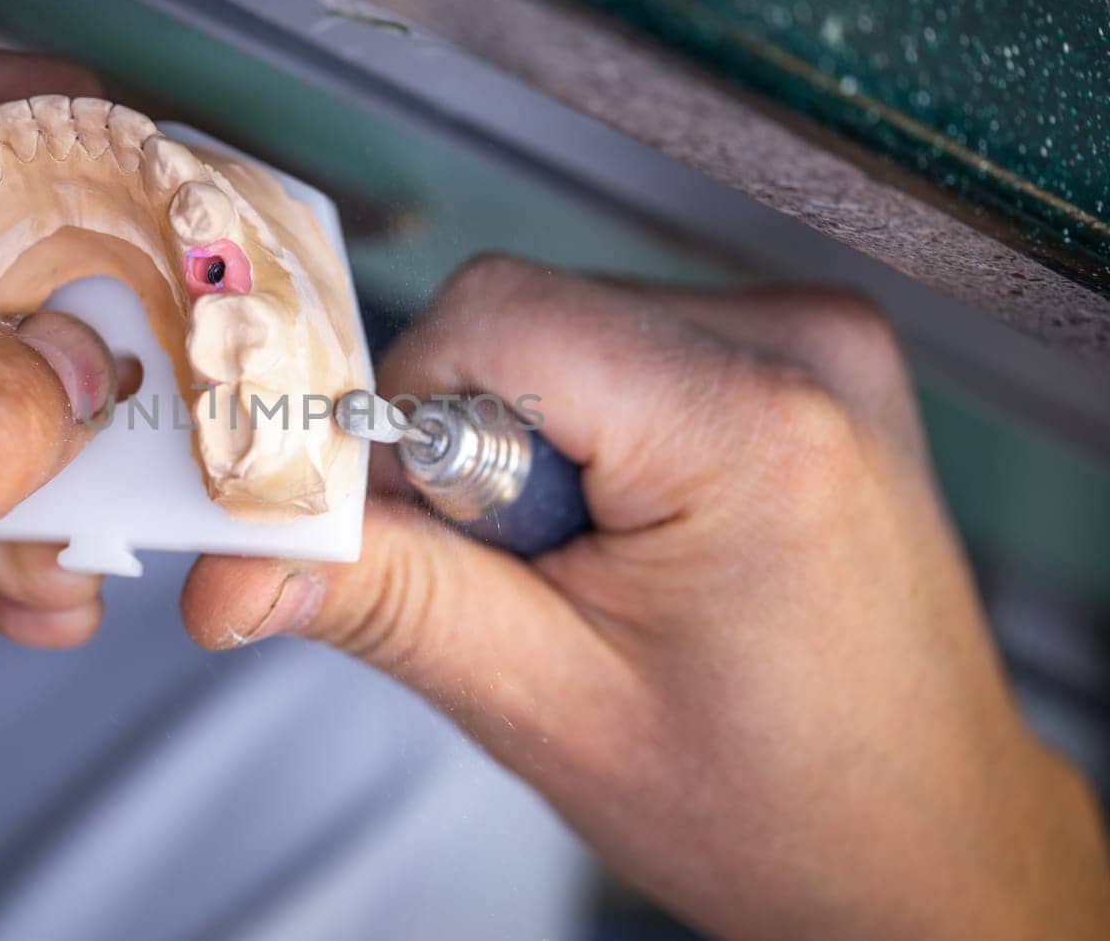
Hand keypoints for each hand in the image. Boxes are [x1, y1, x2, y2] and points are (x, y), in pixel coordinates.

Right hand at [183, 256, 1109, 938]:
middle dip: (471, 448)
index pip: (490, 318)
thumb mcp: (551, 708)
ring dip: (530, 445)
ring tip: (593, 568)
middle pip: (526, 317)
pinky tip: (633, 533)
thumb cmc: (779, 802)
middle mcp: (801, 346)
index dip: (402, 417)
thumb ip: (385, 603)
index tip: (403, 527)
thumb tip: (234, 564)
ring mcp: (816, 342)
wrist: (922, 839)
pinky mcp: (805, 359)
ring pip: (568, 331)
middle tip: (524, 577)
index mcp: (752, 424)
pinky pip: (628, 348)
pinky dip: (590, 433)